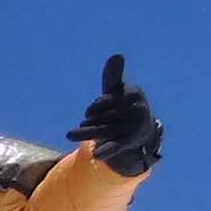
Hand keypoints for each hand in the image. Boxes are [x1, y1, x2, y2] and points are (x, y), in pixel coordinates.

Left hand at [66, 54, 162, 176]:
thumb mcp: (116, 91)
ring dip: (85, 133)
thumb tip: (117, 55)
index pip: (105, 101)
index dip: (94, 107)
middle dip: (88, 121)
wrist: (140, 130)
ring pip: (103, 131)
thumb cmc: (123, 106)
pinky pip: (115, 147)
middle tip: (81, 125)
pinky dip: (106, 151)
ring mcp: (133, 128)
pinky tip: (96, 155)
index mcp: (133, 95)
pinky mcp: (128, 143)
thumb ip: (112, 76)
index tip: (89, 112)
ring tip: (70, 134)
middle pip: (102, 116)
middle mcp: (136, 111)